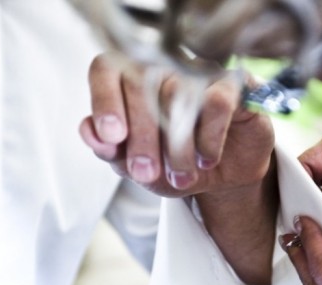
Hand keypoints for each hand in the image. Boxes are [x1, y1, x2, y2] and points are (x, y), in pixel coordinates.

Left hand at [79, 54, 274, 196]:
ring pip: (177, 96)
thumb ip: (111, 150)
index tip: (112, 137)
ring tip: (181, 177)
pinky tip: (206, 160)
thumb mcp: (139, 169)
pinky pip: (216, 102)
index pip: (107, 70)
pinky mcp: (232, 84)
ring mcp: (198, 72)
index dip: (104, 100)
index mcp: (130, 81)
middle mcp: (162, 69)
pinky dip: (208, 138)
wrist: (223, 175)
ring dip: (177, 147)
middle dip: (142, 137)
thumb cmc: (174, 165)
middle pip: (142, 85)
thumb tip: (88, 131)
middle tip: (145, 172)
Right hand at [298, 131, 321, 228]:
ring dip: (310, 220)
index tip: (295, 205)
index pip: (303, 164)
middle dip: (302, 206)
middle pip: (300, 186)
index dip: (296, 185)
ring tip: (312, 235)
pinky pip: (319, 217)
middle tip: (302, 225)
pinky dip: (320, 229)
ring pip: (307, 204)